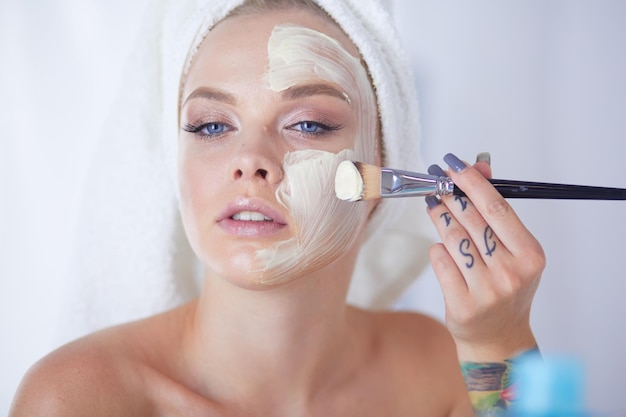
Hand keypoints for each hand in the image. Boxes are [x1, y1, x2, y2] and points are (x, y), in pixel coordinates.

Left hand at [425, 153, 543, 361]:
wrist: (498, 337)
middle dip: (450, 194)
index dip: (472, 182)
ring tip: (433, 204)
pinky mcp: (462, 304)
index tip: (454, 165)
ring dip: (439, 216)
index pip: (497, 209)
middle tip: (436, 180)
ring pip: (452, 238)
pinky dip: (437, 249)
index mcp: (530, 256)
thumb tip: (480, 166)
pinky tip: (442, 246)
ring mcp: (486, 291)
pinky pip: (439, 260)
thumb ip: (497, 212)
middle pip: (472, 220)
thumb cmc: (506, 287)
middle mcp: (511, 273)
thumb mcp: (514, 251)